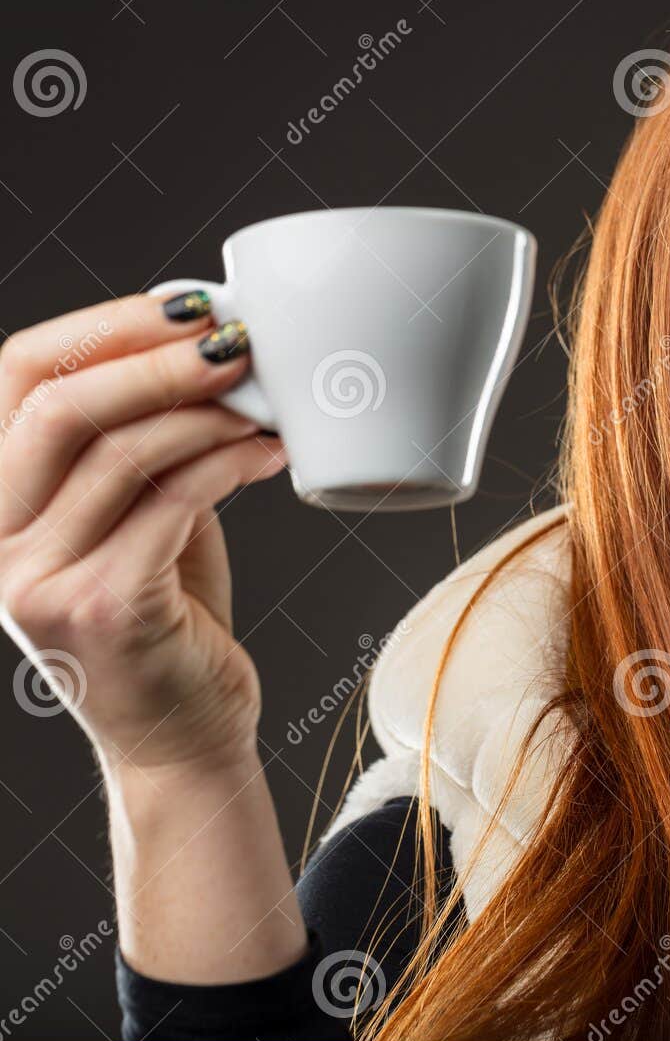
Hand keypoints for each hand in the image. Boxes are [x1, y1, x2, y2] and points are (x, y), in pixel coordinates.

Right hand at [0, 291, 286, 775]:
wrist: (180, 738)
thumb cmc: (167, 620)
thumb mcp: (136, 519)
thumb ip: (141, 447)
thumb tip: (203, 351)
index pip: (16, 374)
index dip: (101, 324)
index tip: (184, 302)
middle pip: (58, 403)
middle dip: (156, 355)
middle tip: (236, 339)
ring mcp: (37, 579)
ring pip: (120, 451)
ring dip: (207, 410)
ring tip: (268, 398)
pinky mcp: (103, 608)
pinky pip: (171, 504)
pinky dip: (230, 463)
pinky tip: (272, 452)